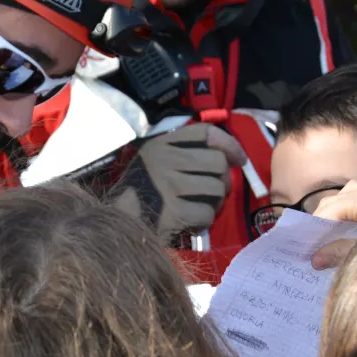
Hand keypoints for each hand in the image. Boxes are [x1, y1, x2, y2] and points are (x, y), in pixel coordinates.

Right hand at [112, 123, 246, 239]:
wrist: (117, 224)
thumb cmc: (140, 194)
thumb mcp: (156, 162)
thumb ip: (186, 154)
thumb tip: (230, 159)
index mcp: (161, 143)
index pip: (205, 132)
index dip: (229, 144)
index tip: (239, 160)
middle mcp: (164, 159)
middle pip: (218, 163)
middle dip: (223, 181)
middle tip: (213, 194)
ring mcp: (168, 184)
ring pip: (217, 189)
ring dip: (214, 204)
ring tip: (198, 209)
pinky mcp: (173, 210)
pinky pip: (207, 213)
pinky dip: (202, 222)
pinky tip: (189, 223)